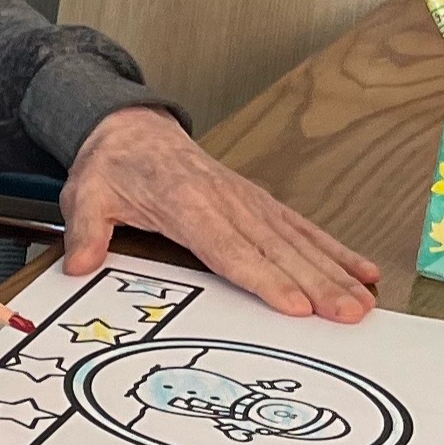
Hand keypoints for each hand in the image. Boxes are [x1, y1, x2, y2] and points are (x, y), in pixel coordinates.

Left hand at [60, 106, 377, 322]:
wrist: (132, 129)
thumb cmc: (112, 166)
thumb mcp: (86, 195)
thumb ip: (86, 232)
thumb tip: (78, 265)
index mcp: (186, 203)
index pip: (229, 249)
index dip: (264, 278)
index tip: (294, 305)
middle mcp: (227, 202)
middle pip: (277, 251)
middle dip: (317, 285)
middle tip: (349, 315)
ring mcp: (248, 202)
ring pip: (299, 242)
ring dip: (335, 272)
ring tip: (365, 302)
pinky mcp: (259, 203)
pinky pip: (303, 228)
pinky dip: (335, 250)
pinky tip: (362, 271)